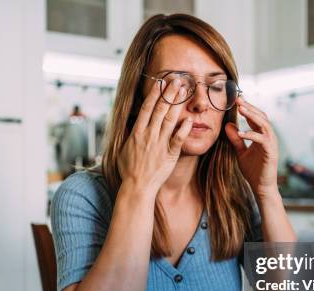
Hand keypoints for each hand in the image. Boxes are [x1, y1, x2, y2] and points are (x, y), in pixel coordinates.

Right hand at [118, 78, 192, 193]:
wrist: (137, 187)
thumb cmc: (129, 170)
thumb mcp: (123, 148)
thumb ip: (129, 134)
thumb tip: (130, 122)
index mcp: (136, 132)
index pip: (146, 108)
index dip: (154, 94)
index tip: (160, 83)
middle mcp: (148, 135)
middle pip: (160, 109)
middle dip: (169, 93)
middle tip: (177, 80)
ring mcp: (159, 144)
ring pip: (169, 119)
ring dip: (177, 104)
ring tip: (184, 91)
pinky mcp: (169, 154)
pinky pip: (178, 138)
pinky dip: (184, 128)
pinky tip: (190, 117)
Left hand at [225, 98, 278, 198]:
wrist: (261, 187)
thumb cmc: (253, 170)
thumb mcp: (240, 152)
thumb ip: (235, 139)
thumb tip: (227, 126)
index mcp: (262, 135)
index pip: (256, 117)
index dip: (247, 108)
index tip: (236, 100)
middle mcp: (269, 137)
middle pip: (261, 116)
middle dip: (250, 107)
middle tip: (238, 100)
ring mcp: (271, 144)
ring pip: (264, 124)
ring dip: (252, 116)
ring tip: (241, 110)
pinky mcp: (271, 152)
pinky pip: (262, 139)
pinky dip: (252, 135)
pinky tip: (241, 133)